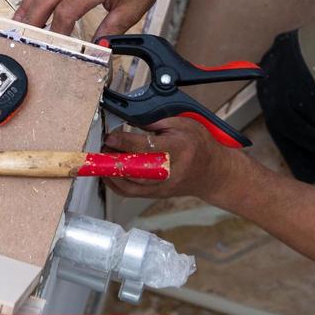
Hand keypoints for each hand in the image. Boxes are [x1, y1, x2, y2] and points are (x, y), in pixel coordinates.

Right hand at [13, 0, 186, 37]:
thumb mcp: (133, 9)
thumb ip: (111, 30)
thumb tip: (97, 48)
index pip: (65, 12)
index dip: (57, 32)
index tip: (54, 47)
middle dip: (32, 19)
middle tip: (22, 36)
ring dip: (29, 3)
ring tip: (19, 21)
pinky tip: (35, 2)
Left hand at [102, 117, 247, 201]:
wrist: (213, 172)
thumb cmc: (199, 144)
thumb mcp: (184, 123)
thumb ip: (157, 122)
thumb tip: (130, 120)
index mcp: (178, 148)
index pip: (145, 147)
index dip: (123, 142)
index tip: (110, 136)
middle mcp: (170, 170)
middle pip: (134, 169)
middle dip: (113, 159)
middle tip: (102, 147)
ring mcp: (163, 186)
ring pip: (129, 185)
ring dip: (110, 172)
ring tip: (102, 158)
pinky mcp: (157, 194)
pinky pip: (131, 193)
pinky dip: (115, 184)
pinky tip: (108, 173)